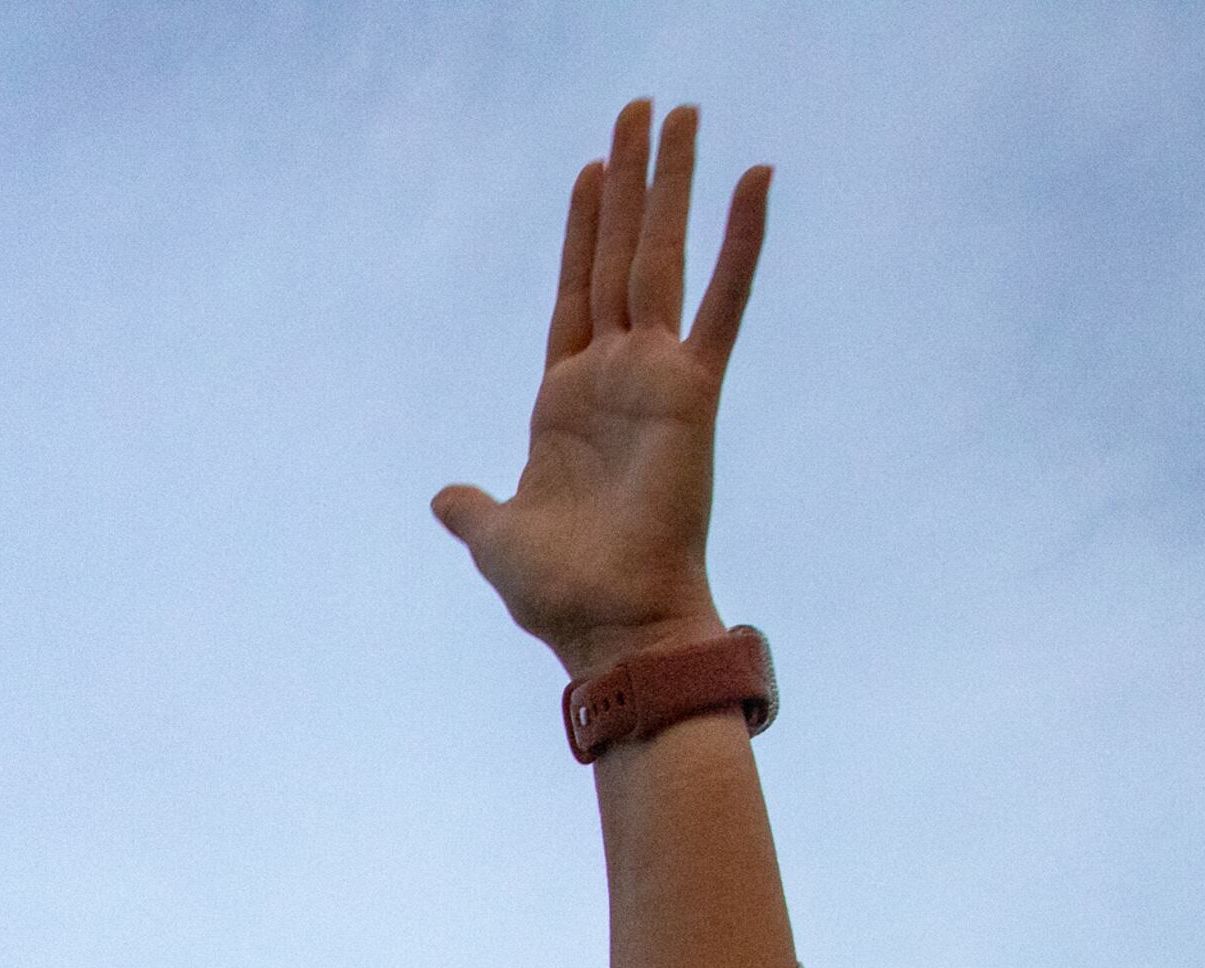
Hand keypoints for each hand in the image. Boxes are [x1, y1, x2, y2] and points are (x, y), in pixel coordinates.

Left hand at [433, 101, 768, 681]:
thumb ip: (476, 510)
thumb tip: (447, 499)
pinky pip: (723, 300)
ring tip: (682, 112)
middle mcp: (614, 376)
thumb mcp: (497, 538)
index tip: (592, 167)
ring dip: (671, 184)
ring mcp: (656, 376)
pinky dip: (742, 240)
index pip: (574, 293)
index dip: (582, 231)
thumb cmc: (560, 594)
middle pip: (620, 255)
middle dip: (631, 182)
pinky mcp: (692, 388)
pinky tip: (757, 177)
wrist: (610, 624)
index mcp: (566, 402)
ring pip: (663, 257)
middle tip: (645, 106)